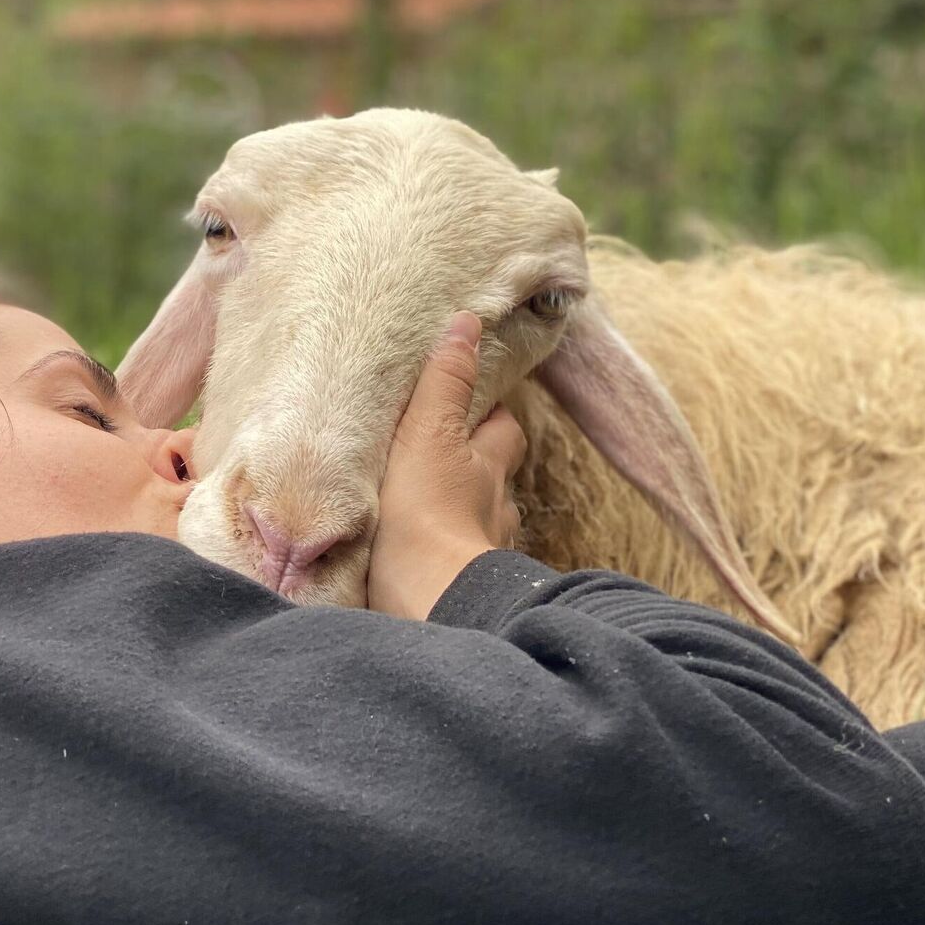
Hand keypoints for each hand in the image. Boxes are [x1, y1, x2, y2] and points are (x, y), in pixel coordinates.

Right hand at [367, 312, 526, 619]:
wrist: (431, 603)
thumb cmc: (425, 515)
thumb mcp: (427, 436)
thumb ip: (443, 384)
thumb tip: (468, 321)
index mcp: (489, 465)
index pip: (503, 427)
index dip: (491, 414)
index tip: (472, 403)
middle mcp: (495, 508)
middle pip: (497, 478)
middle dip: (480, 467)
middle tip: (446, 458)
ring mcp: (482, 553)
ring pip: (480, 525)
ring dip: (462, 517)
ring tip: (425, 513)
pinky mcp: (461, 591)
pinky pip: (458, 566)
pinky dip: (445, 559)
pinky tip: (420, 562)